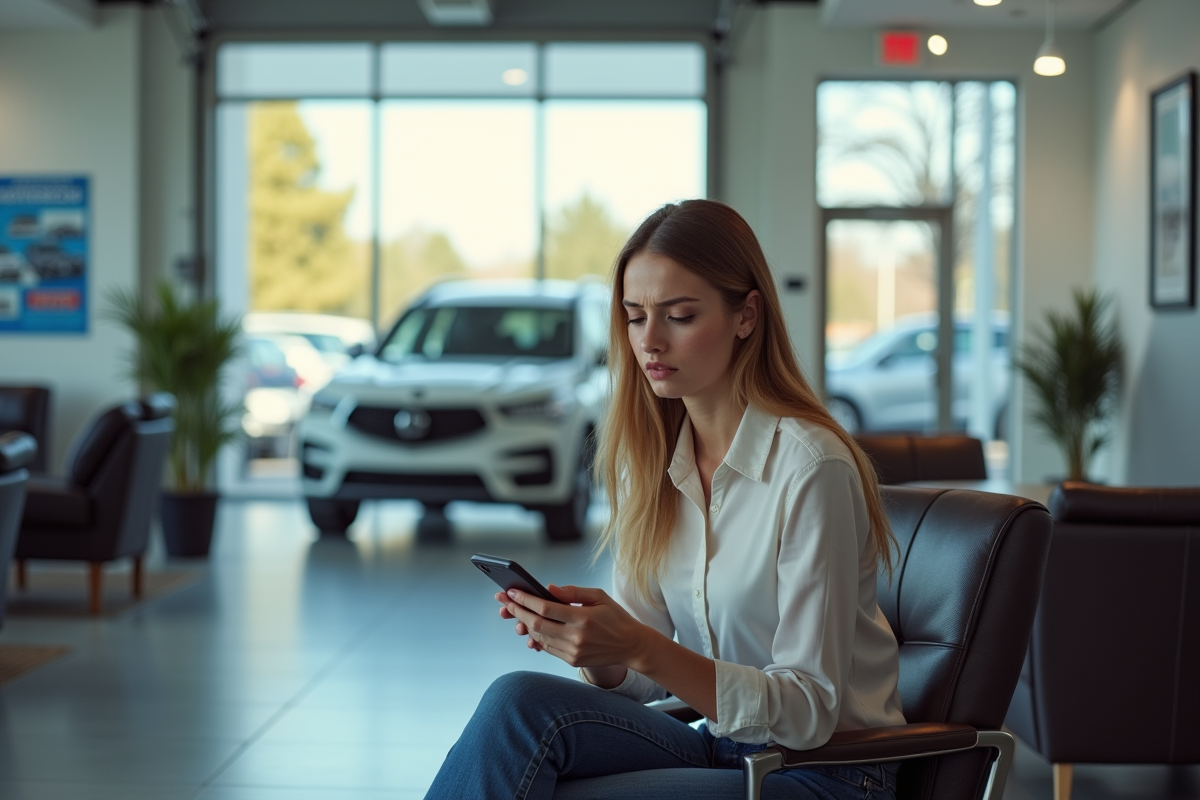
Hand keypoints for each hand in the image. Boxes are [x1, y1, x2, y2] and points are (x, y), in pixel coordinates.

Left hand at [497, 584, 649, 669]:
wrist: (631, 646)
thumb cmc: (616, 617)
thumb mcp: (599, 597)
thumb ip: (573, 592)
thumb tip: (548, 588)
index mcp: (583, 618)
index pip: (545, 608)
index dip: (525, 600)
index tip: (512, 592)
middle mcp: (576, 637)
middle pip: (537, 624)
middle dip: (518, 612)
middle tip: (506, 602)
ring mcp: (573, 651)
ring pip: (539, 637)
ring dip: (524, 625)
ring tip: (515, 614)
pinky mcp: (573, 661)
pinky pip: (548, 648)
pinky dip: (537, 637)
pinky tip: (530, 627)